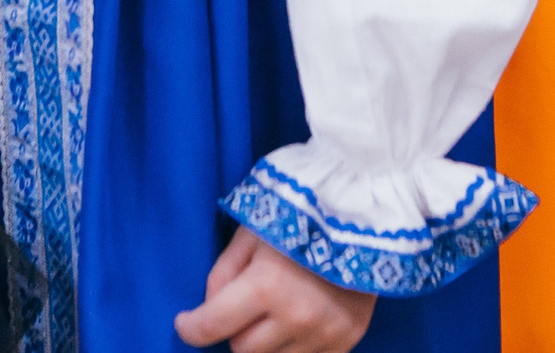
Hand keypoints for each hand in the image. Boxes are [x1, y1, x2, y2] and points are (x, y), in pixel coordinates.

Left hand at [174, 229, 374, 352]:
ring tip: (277, 311)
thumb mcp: (253, 231)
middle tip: (248, 305)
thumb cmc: (302, 214)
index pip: (211, 327)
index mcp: (267, 286)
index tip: (186, 323)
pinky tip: (300, 322)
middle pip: (242, 350)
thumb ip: (223, 271)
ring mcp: (324, 334)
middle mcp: (296, 318)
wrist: (368, 215)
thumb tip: (209, 309)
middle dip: (237, 329)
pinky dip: (295, 346)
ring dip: (266, 342)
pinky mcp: (347, 341)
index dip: (190, 327)